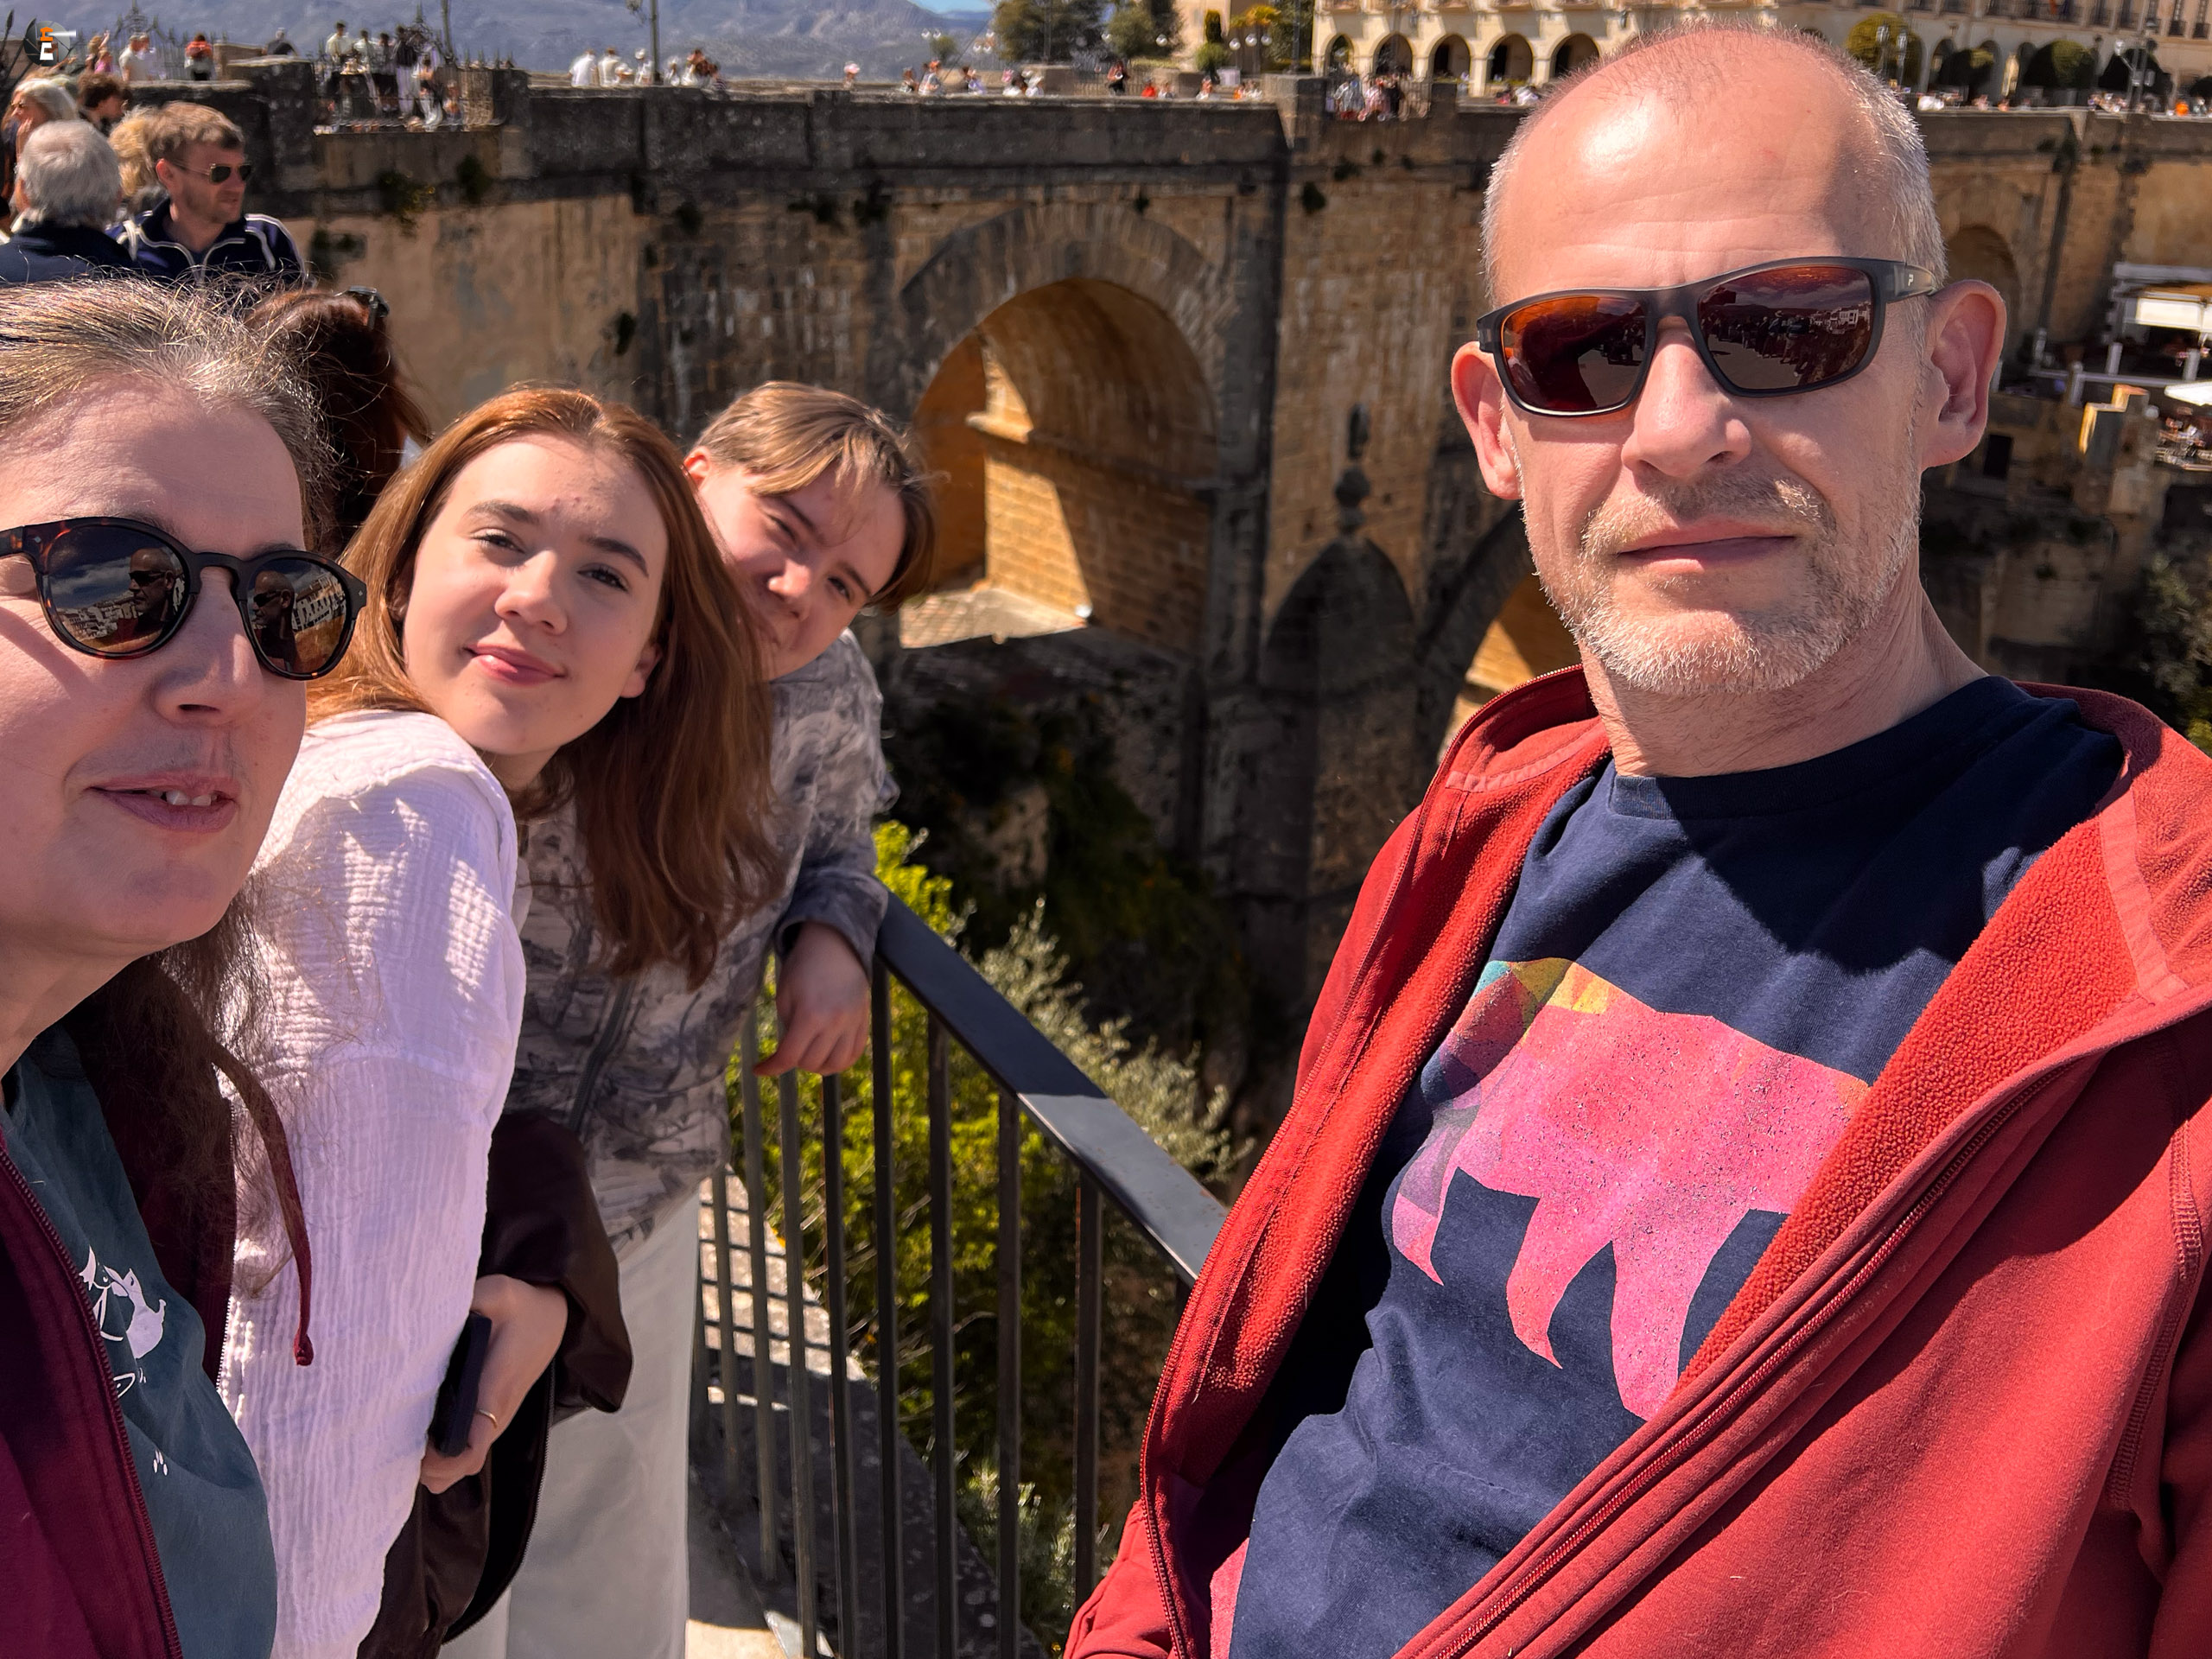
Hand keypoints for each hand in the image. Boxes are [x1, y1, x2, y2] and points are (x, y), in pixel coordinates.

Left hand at [419, 1273, 567, 1494]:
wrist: (552, 1316)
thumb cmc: (521, 1306)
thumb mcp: (498, 1293)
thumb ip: (469, 1302)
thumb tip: (431, 1315)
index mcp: (495, 1387)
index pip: (473, 1445)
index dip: (443, 1460)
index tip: (416, 1449)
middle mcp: (497, 1412)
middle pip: (463, 1466)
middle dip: (430, 1469)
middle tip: (396, 1445)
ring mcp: (495, 1418)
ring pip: (463, 1464)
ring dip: (434, 1465)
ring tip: (402, 1441)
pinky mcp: (492, 1416)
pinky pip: (466, 1450)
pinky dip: (442, 1455)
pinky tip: (418, 1434)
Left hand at [756, 921, 868, 1077]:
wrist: (835, 945)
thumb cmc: (802, 966)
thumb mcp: (785, 996)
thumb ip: (788, 1026)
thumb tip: (792, 1049)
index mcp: (810, 1016)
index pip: (789, 1056)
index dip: (771, 1068)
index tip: (759, 1069)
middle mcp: (834, 1025)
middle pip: (812, 1063)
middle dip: (795, 1061)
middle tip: (790, 1048)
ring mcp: (852, 1024)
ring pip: (837, 1064)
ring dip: (819, 1066)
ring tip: (810, 1055)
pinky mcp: (864, 1021)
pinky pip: (855, 1053)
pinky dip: (841, 1061)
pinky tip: (829, 1055)